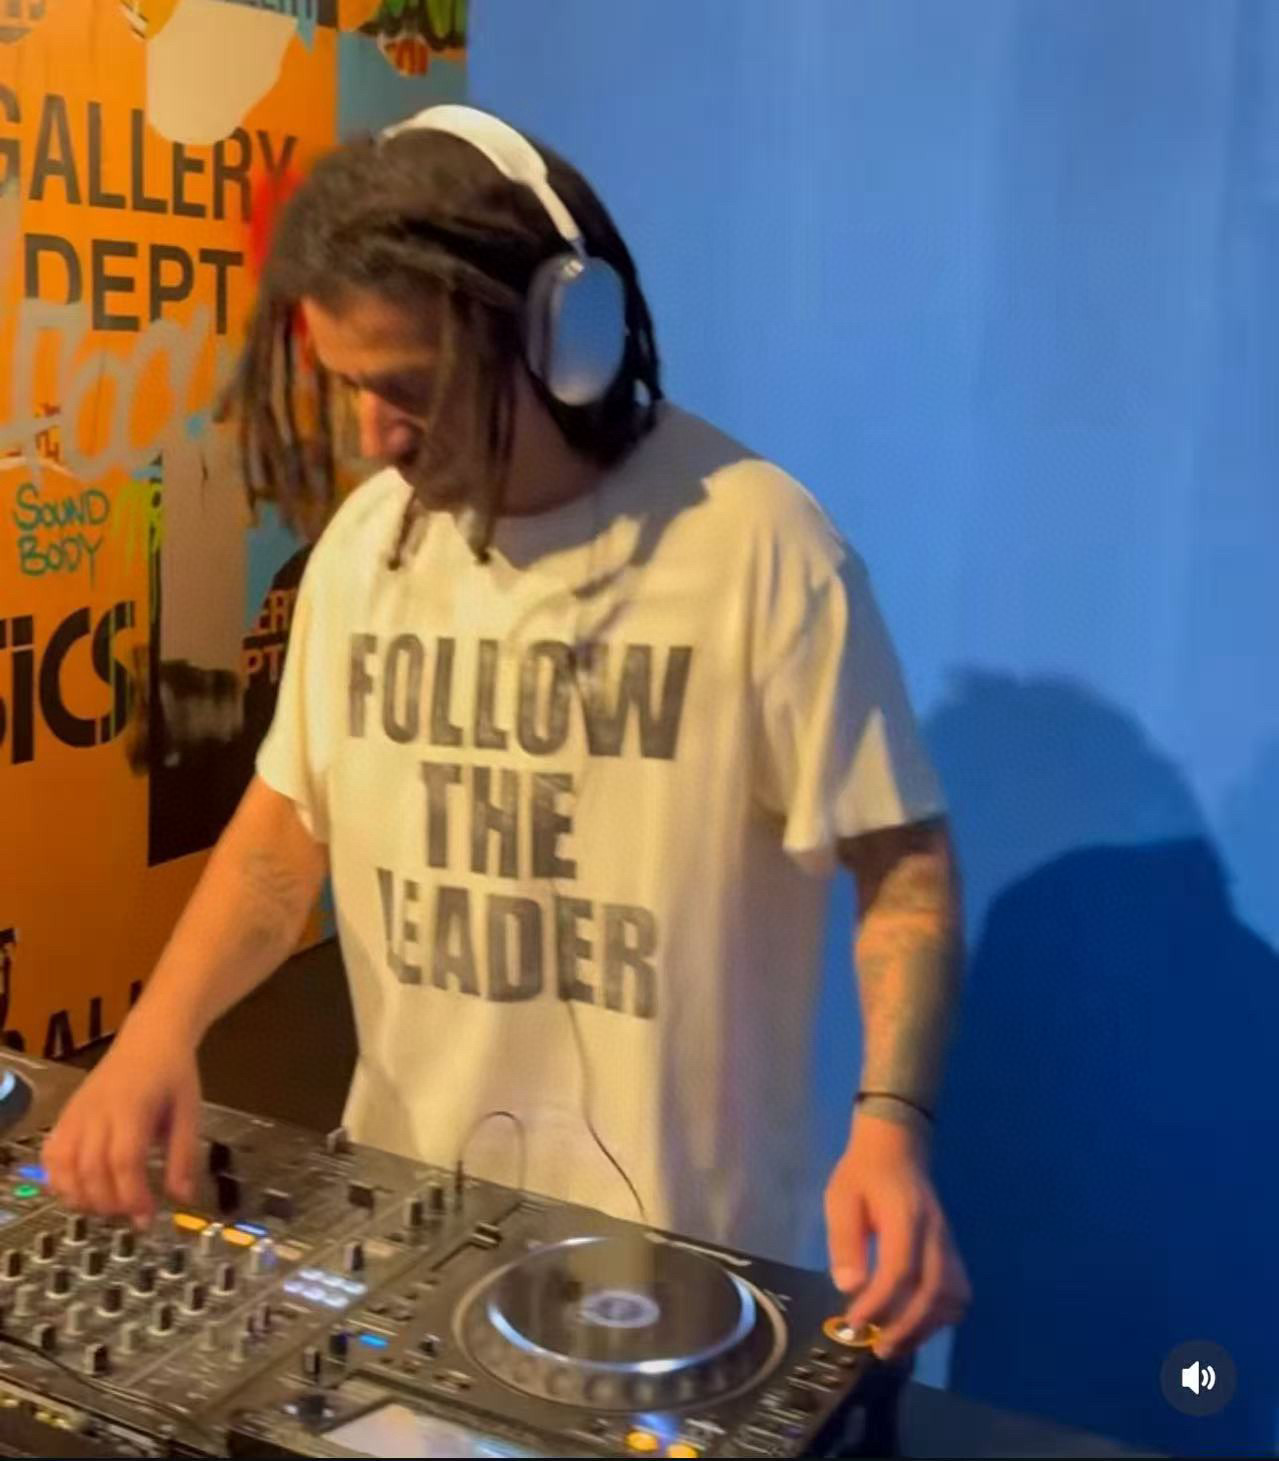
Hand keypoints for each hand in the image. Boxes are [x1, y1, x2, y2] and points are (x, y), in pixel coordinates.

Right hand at [42, 1021, 200, 1224]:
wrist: (150, 1037)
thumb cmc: (173, 1074)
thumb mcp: (190, 1110)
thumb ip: (184, 1155)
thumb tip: (183, 1199)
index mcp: (133, 1108)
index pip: (124, 1160)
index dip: (133, 1195)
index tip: (147, 1217)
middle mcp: (98, 1112)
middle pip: (92, 1169)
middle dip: (110, 1203)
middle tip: (131, 1215)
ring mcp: (77, 1113)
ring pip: (64, 1165)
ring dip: (81, 1196)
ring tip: (107, 1208)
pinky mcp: (66, 1115)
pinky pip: (50, 1154)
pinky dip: (57, 1180)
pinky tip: (78, 1192)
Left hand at [824, 1114, 969, 1359]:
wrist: (896, 1148)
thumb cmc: (862, 1174)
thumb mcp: (840, 1199)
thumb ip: (845, 1241)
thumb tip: (849, 1288)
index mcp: (905, 1216)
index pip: (900, 1270)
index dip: (879, 1303)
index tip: (854, 1323)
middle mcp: (934, 1233)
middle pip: (933, 1291)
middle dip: (906, 1327)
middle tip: (877, 1347)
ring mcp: (948, 1243)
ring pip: (953, 1296)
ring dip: (926, 1326)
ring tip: (896, 1341)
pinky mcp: (951, 1251)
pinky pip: (958, 1291)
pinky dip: (941, 1315)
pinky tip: (916, 1323)